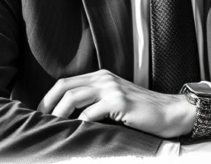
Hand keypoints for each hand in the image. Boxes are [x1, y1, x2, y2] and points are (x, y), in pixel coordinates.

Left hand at [37, 69, 195, 137]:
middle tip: (40, 122)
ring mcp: (112, 88)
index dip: (49, 98)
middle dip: (47, 105)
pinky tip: (75, 134)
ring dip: (59, 115)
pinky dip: (79, 124)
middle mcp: (104, 78)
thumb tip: (69, 117)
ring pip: (73, 98)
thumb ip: (96, 102)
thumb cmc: (142, 112)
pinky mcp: (119, 101)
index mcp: (101, 76)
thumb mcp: (116, 100)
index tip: (41, 114)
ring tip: (53, 129)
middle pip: (64, 87)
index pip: (66, 83)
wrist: (171, 113)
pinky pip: (90, 113)